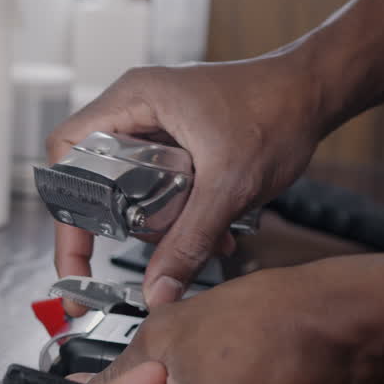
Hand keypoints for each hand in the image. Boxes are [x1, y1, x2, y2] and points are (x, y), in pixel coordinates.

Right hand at [46, 56, 322, 312]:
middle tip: (147, 250)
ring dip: (157, 222)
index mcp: (131, 100)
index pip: (66, 154)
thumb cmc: (277, 109)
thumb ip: (189, 241)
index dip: (65, 210)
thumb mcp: (229, 186)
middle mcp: (133, 108)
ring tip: (198, 234)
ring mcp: (151, 123)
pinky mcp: (170, 140)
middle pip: (93, 178)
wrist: (317, 91)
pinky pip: (152, 186)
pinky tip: (210, 228)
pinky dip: (176, 213)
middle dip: (121, 222)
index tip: (75, 260)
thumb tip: (156, 291)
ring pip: (125, 188)